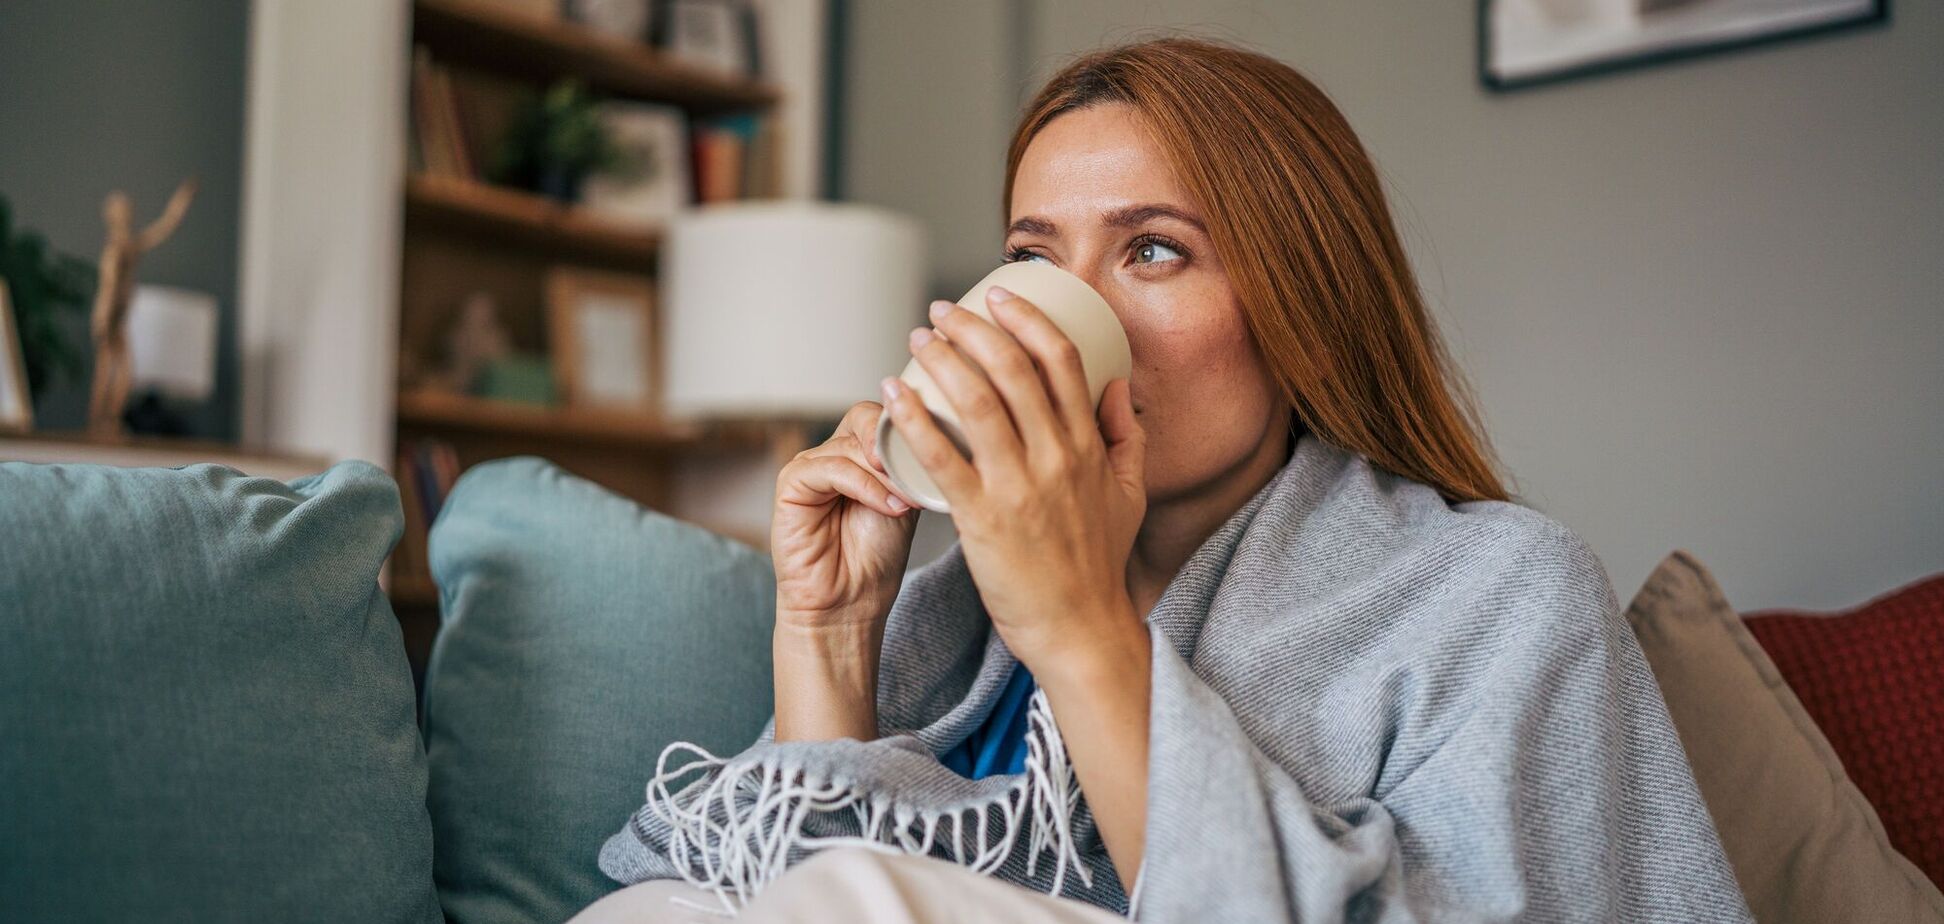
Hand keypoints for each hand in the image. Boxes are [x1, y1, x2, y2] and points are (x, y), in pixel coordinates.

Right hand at [771, 401, 922, 633]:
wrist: (849, 603)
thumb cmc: (875, 558)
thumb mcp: (906, 500)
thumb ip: (910, 466)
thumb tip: (934, 433)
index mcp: (858, 453)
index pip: (881, 414)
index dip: (909, 426)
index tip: (940, 448)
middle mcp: (831, 454)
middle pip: (865, 419)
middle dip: (896, 445)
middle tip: (920, 471)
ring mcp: (809, 467)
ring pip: (851, 445)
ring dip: (886, 474)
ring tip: (906, 501)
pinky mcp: (790, 484)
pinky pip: (830, 468)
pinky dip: (865, 486)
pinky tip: (888, 507)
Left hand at [879, 286, 1146, 670]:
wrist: (1080, 630)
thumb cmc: (1098, 566)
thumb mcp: (1131, 495)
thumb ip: (1128, 437)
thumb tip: (1118, 386)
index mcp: (1089, 447)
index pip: (1062, 361)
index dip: (1028, 319)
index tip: (999, 294)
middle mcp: (1057, 459)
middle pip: (1013, 370)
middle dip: (974, 328)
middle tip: (942, 311)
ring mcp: (1020, 488)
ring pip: (977, 403)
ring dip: (943, 361)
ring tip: (918, 339)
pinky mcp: (984, 520)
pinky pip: (942, 459)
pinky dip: (915, 420)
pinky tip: (893, 394)